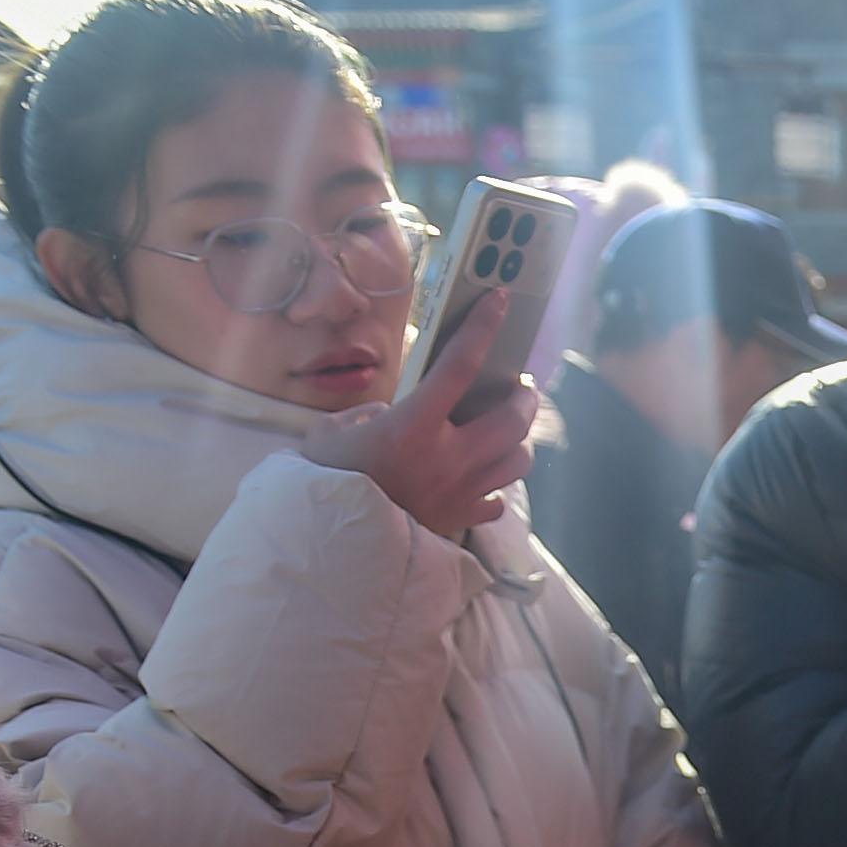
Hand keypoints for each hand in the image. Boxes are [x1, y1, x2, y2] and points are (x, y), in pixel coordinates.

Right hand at [302, 289, 535, 536]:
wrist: (328, 545)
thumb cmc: (324, 481)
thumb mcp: (336, 432)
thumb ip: (372, 414)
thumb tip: (397, 415)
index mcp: (413, 425)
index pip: (460, 365)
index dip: (484, 327)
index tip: (502, 300)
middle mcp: (447, 458)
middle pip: (511, 420)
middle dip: (523, 398)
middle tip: (519, 387)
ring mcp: (459, 492)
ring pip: (517, 462)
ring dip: (520, 442)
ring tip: (510, 430)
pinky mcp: (459, 520)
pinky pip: (496, 501)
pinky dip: (496, 489)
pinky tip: (483, 481)